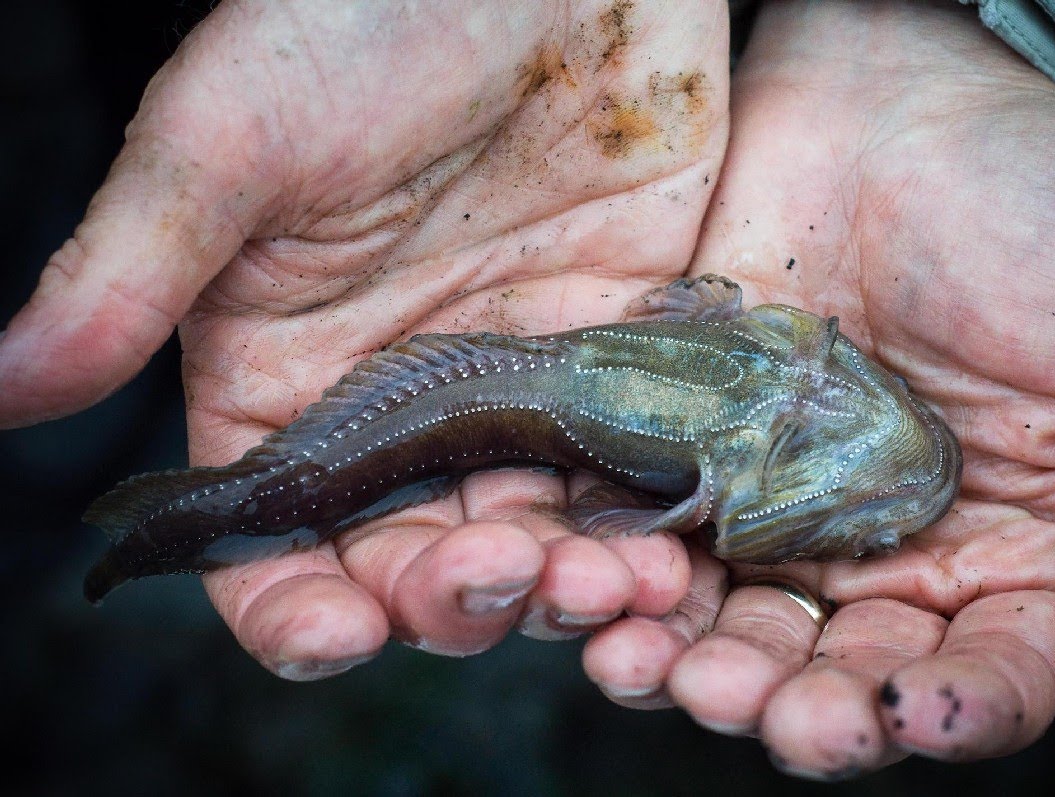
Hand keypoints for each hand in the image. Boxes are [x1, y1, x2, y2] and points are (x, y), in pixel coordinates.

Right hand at [0, 0, 728, 676]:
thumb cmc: (363, 18)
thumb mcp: (229, 139)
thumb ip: (131, 273)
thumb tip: (4, 385)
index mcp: (289, 381)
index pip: (278, 541)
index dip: (295, 608)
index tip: (336, 632)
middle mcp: (404, 407)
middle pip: (419, 562)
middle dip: (454, 600)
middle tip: (497, 580)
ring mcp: (518, 387)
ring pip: (538, 534)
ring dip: (566, 582)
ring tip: (607, 583)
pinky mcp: (618, 355)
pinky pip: (632, 468)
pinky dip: (649, 519)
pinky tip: (671, 541)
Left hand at [582, 0, 1054, 773]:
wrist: (893, 106)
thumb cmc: (1039, 219)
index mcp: (1001, 551)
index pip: (978, 676)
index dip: (946, 712)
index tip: (906, 711)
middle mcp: (879, 550)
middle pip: (832, 673)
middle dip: (794, 707)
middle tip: (766, 709)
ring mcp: (771, 507)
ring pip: (723, 626)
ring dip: (687, 663)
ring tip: (653, 664)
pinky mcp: (680, 454)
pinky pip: (639, 536)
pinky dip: (612, 573)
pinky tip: (596, 584)